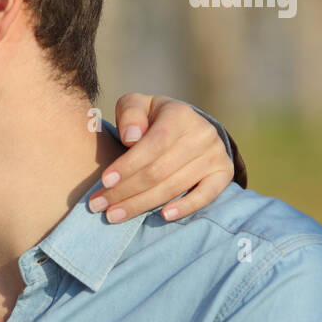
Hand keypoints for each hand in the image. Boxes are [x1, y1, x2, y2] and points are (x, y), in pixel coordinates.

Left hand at [88, 93, 233, 223]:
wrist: (187, 126)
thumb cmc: (151, 118)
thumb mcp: (136, 106)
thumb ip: (130, 114)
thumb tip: (131, 138)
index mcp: (179, 115)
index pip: (153, 144)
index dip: (128, 165)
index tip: (104, 181)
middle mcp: (202, 134)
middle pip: (159, 171)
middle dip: (125, 190)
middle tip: (98, 204)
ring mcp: (216, 155)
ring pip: (175, 186)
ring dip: (142, 204)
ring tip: (114, 214)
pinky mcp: (223, 173)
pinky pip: (206, 195)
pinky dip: (186, 207)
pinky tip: (163, 216)